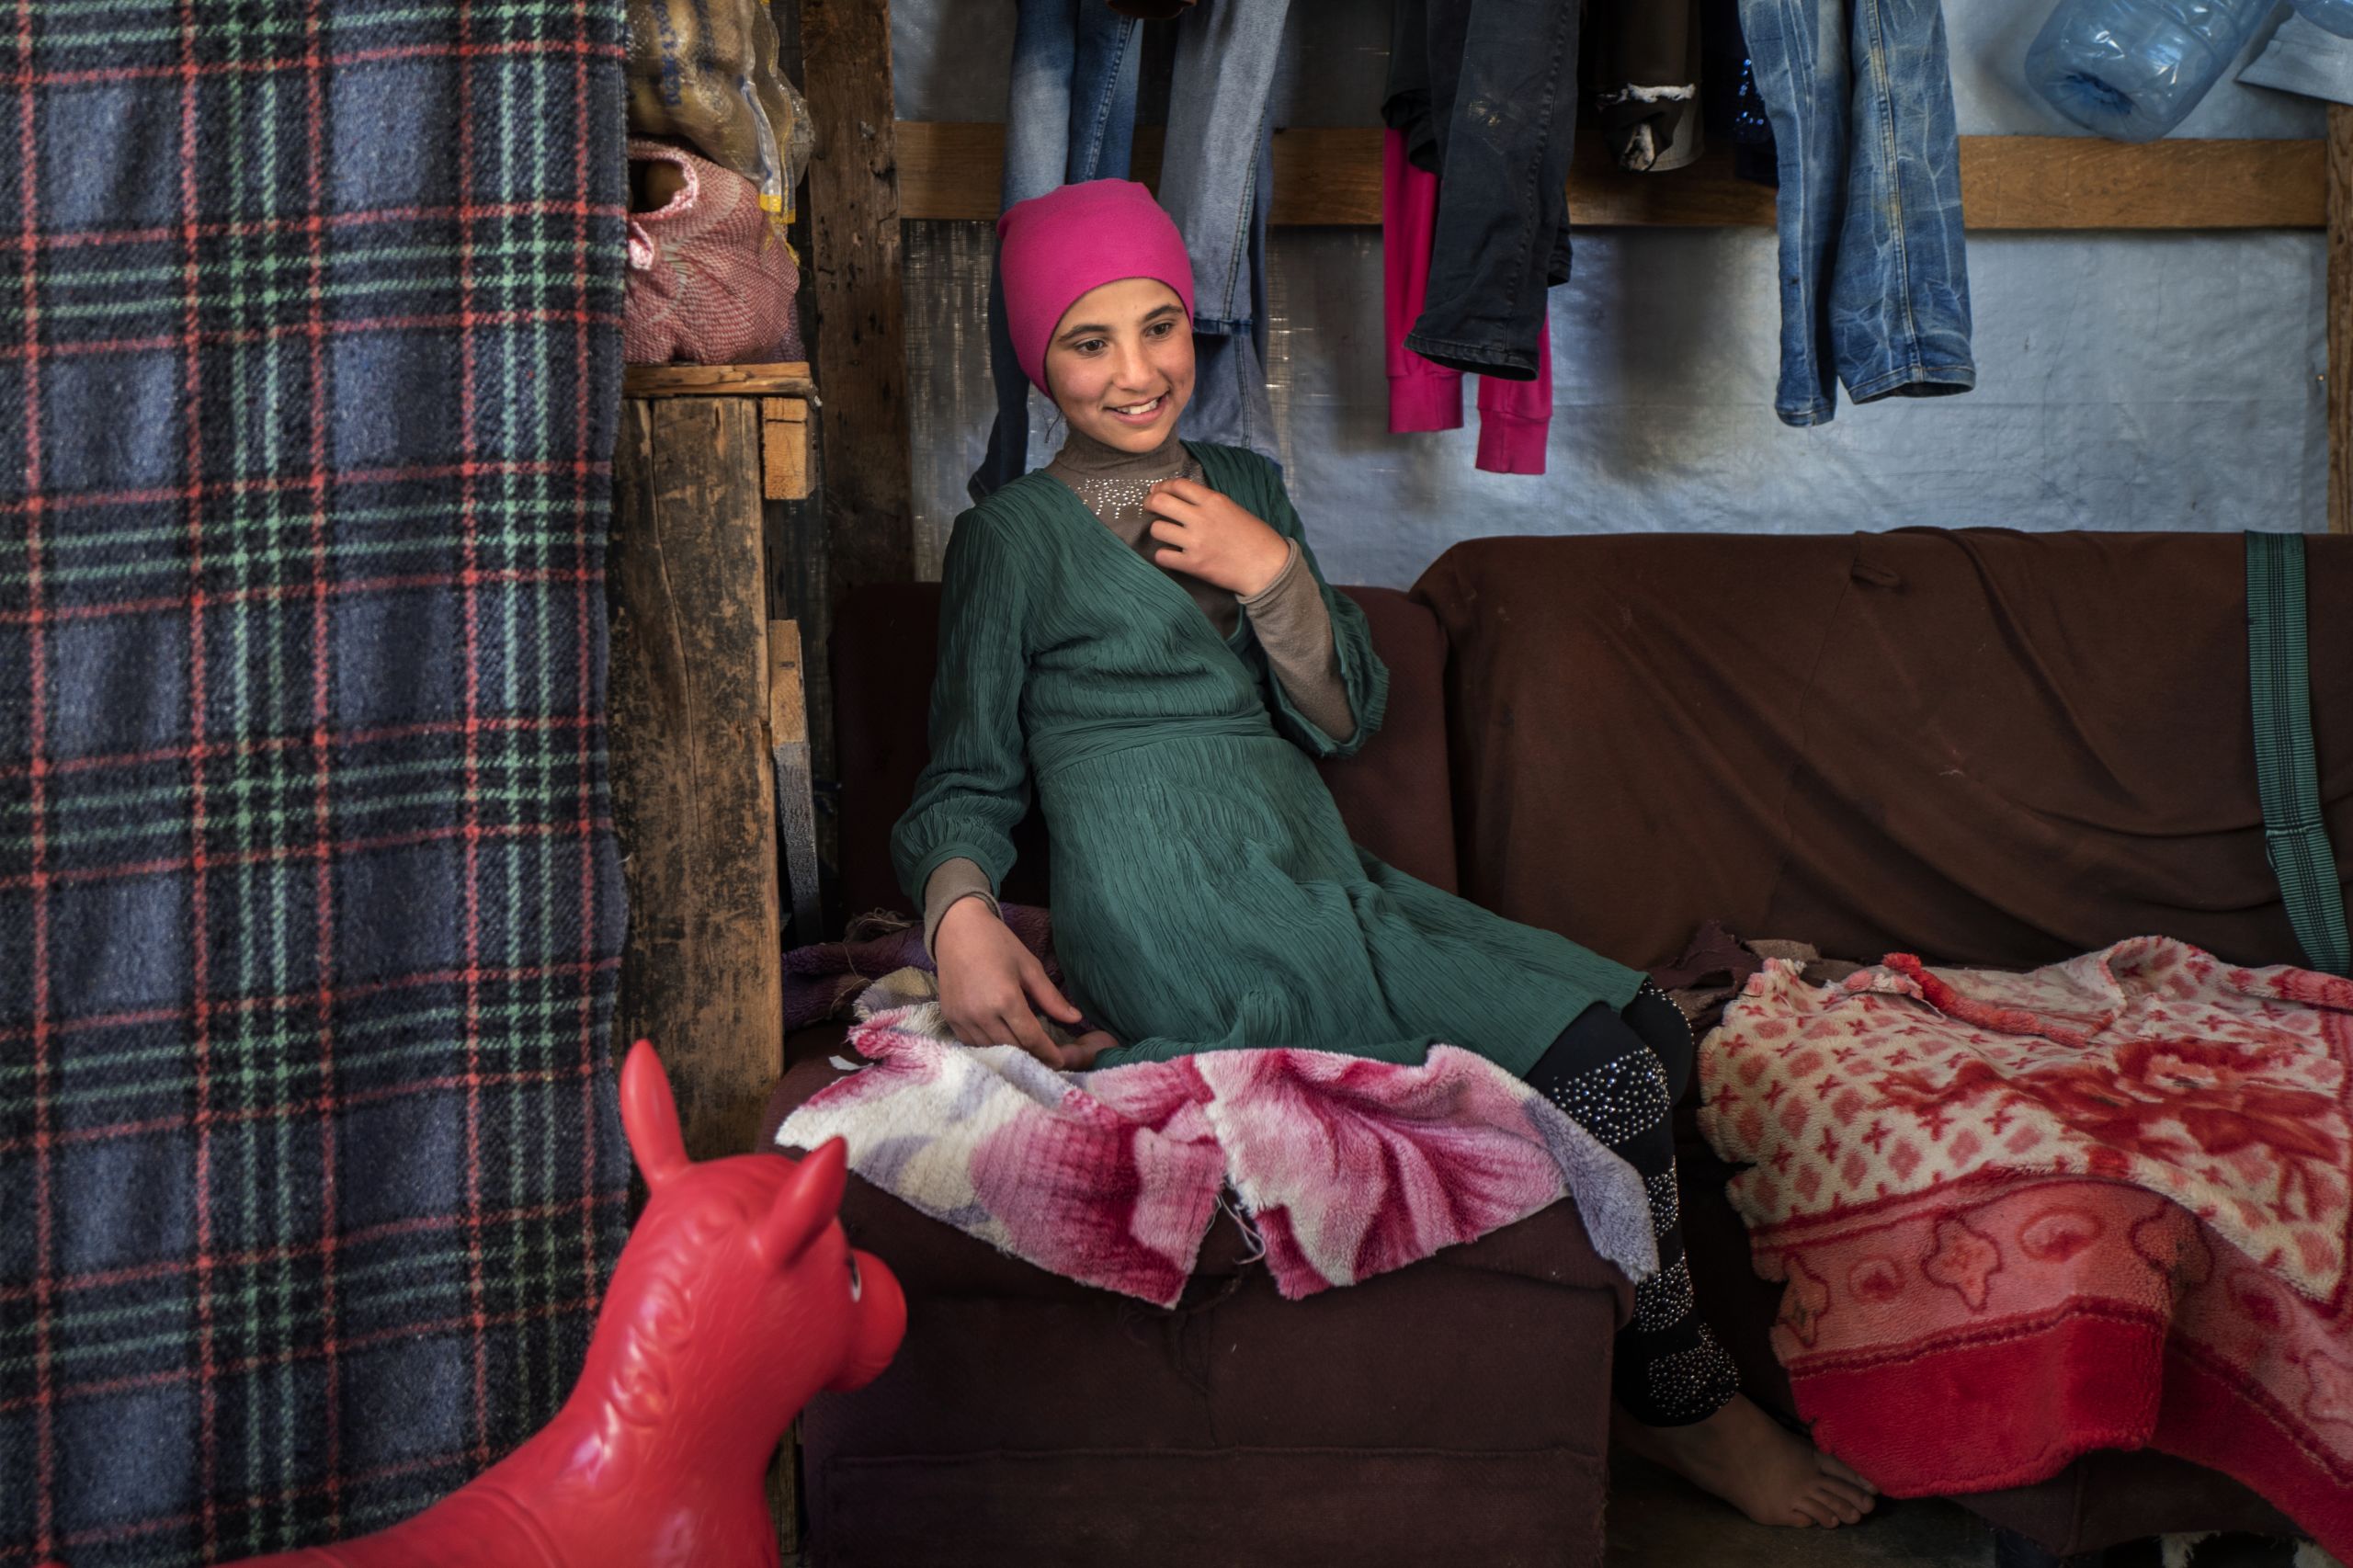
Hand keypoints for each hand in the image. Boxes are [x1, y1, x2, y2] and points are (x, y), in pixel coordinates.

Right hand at [933, 897, 1117, 1069]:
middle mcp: (982, 1013)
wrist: (956, 929)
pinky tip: (1001, 1043)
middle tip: (1046, 1059)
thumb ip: (1051, 997)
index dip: (1048, 1053)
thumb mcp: (1029, 967)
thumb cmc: (997, 943)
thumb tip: (1075, 1018)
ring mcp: (963, 1018)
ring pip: (991, 1050)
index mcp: (1005, 998)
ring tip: (1026, 1054)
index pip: (1031, 1038)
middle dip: (1032, 1057)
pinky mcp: (950, 1018)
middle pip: (1012, 1049)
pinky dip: (989, 1047)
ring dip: (1010, 1054)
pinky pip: (972, 1043)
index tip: (1060, 1062)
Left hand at [1144, 477, 1289, 597]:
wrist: (1267, 567)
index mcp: (1214, 501)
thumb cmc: (1255, 538)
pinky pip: (1162, 556)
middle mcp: (1202, 518)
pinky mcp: (1193, 564)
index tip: (1157, 491)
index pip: (1177, 485)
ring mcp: (1196, 542)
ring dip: (1158, 531)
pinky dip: (1164, 555)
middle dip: (1150, 503)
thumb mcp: (1233, 509)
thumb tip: (1183, 500)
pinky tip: (1172, 555)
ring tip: (1166, 535)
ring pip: (1157, 529)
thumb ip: (1208, 503)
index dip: (1162, 486)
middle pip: (1160, 502)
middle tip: (1150, 508)